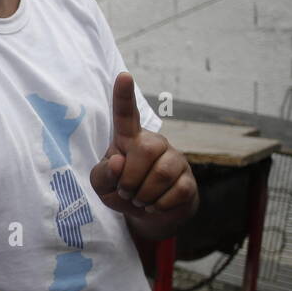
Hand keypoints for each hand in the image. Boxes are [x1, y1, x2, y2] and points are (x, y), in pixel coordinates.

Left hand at [89, 73, 196, 223]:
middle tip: (126, 191)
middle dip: (130, 178)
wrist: (150, 215)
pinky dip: (158, 206)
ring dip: (144, 195)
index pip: (126, 114)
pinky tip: (155, 205)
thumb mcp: (102, 186)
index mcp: (129, 139)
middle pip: (146, 149)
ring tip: (139, 200)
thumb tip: (118, 161)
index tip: (124, 75)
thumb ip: (102, 174)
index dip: (124, 96)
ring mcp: (174, 159)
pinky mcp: (188, 180)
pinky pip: (176, 191)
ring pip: (162, 173)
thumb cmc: (123, 190)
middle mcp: (154, 143)